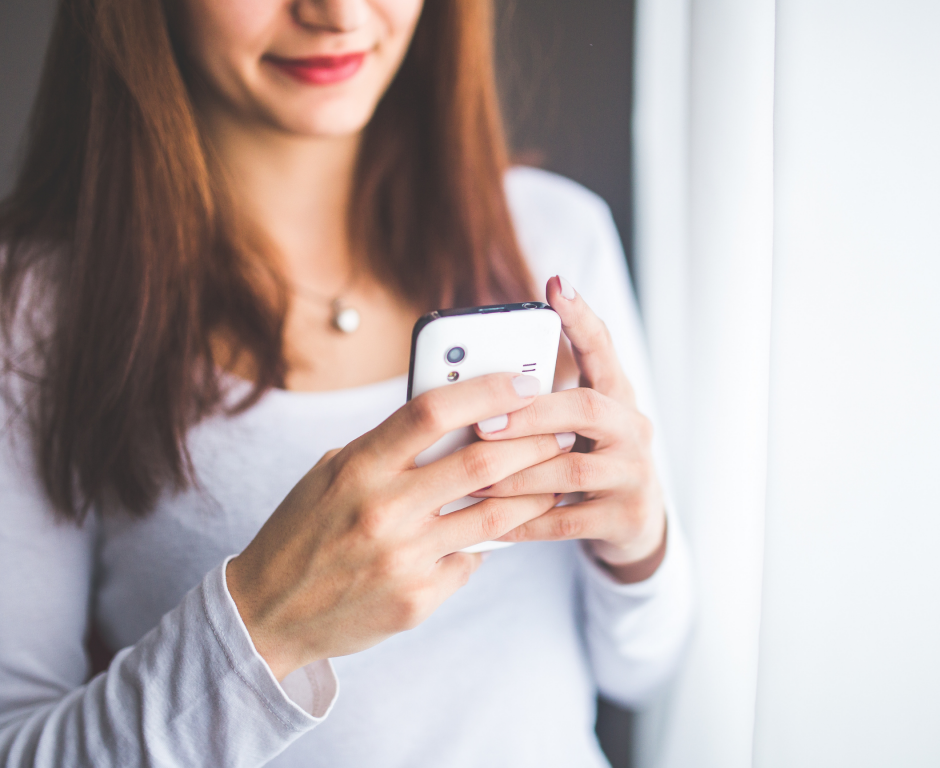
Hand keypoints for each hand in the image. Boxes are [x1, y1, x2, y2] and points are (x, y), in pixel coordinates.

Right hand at [226, 373, 569, 680]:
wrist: (268, 613)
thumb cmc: (304, 531)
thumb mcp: (332, 474)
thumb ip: (388, 448)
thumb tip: (458, 420)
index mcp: (358, 467)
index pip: (432, 412)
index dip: (486, 390)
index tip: (524, 380)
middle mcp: (382, 509)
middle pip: (479, 462)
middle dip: (533, 440)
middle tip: (563, 428)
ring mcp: (403, 558)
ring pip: (493, 516)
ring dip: (534, 492)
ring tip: (557, 475)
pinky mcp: (417, 598)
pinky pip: (471, 560)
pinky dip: (488, 543)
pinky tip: (502, 531)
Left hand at [470, 276, 666, 582]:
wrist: (635, 523)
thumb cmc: (589, 460)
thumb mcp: (576, 426)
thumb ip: (541, 403)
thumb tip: (473, 384)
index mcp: (617, 396)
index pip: (603, 348)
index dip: (581, 318)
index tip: (556, 285)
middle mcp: (634, 428)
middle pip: (587, 408)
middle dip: (531, 415)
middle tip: (483, 423)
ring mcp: (635, 474)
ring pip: (573, 470)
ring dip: (519, 474)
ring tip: (474, 478)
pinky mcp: (626, 516)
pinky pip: (568, 521)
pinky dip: (526, 521)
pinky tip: (493, 524)